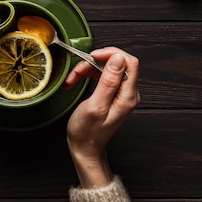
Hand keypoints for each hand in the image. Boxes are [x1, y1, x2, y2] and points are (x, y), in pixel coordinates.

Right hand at [63, 47, 139, 188]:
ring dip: (87, 69)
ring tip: (72, 80)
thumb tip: (118, 59)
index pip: (129, 62)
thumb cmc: (87, 132)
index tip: (93, 57)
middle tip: (77, 72)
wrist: (85, 148)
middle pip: (116, 63)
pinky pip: (102, 75)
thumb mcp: (95, 106)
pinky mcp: (112, 93)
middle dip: (93, 63)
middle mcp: (128, 93)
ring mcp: (121, 93)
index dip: (111, 54)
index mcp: (127, 96)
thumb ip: (108, 82)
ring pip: (106, 68)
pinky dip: (88, 75)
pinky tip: (76, 81)